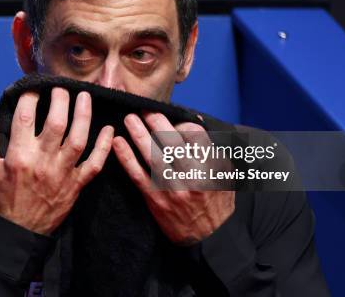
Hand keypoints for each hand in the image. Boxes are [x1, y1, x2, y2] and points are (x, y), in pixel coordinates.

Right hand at [0, 88, 113, 234]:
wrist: (16, 234)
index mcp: (19, 156)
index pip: (25, 117)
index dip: (29, 97)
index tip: (32, 88)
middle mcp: (43, 162)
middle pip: (56, 123)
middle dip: (60, 100)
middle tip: (61, 88)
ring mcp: (62, 174)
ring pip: (78, 139)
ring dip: (84, 115)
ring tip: (85, 96)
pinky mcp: (76, 185)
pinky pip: (94, 164)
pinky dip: (104, 147)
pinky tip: (109, 129)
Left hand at [112, 112, 234, 244]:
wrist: (211, 237)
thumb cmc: (217, 200)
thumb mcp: (226, 172)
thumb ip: (211, 147)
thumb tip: (192, 121)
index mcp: (211, 166)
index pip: (194, 135)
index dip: (180, 123)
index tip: (171, 117)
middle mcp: (193, 176)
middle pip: (171, 141)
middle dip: (155, 121)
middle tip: (143, 108)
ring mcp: (173, 188)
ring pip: (153, 155)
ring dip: (138, 134)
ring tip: (128, 119)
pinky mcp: (156, 199)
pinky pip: (138, 175)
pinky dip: (126, 158)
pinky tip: (118, 144)